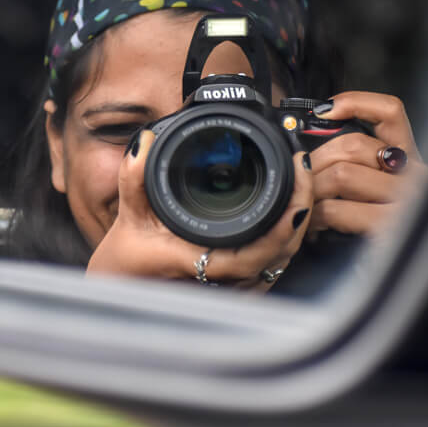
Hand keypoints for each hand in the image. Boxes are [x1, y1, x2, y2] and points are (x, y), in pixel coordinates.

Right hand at [86, 129, 314, 291]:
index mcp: (197, 264)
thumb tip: (145, 140)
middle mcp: (221, 281)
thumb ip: (133, 176)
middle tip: (302, 169)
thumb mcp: (129, 213)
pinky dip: (285, 236)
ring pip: (280, 260)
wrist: (125, 285)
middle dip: (299, 212)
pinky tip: (289, 209)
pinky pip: (272, 262)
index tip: (296, 195)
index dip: (281, 229)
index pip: (253, 256)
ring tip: (299, 181)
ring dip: (296, 223)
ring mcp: (233, 285)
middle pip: (280, 255)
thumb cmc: (127, 257)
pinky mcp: (238, 282)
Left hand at [308, 91, 427, 235]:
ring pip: (341, 174)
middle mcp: (415, 175)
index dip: (355, 103)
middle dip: (314, 161)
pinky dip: (316, 216)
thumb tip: (315, 138)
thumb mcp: (370, 188)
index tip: (323, 111)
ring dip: (312, 190)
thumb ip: (355, 161)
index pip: (391, 112)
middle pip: (352, 144)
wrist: (387, 280)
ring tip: (307, 206)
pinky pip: (337, 208)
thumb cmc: (372, 229)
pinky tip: (315, 226)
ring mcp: (406, 202)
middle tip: (302, 181)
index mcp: (408, 159)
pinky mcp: (390, 228)